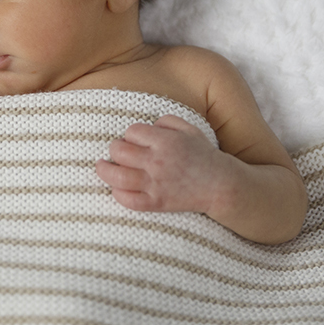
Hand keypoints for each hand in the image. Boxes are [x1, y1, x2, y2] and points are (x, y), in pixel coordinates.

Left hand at [95, 115, 235, 214]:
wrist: (221, 185)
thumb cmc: (203, 155)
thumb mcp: (190, 129)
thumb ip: (167, 121)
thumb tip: (147, 126)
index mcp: (166, 141)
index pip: (132, 132)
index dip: (130, 134)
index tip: (134, 140)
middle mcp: (158, 162)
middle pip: (119, 152)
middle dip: (114, 149)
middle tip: (117, 152)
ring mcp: (156, 184)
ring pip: (118, 177)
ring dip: (104, 171)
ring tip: (101, 167)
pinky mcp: (156, 203)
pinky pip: (128, 200)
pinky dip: (118, 194)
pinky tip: (117, 188)